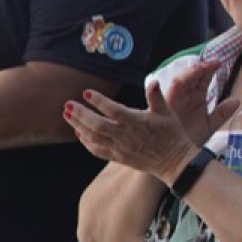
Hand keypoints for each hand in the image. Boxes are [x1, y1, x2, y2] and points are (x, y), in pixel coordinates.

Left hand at [66, 81, 239, 182]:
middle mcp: (125, 136)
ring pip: (94, 138)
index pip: (113, 110)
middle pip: (97, 125)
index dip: (99, 101)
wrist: (174, 161)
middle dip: (80, 115)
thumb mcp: (166, 112)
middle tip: (67, 104)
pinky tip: (79, 133)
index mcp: (137, 122)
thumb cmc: (171, 133)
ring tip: (67, 115)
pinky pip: (97, 150)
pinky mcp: (119, 157)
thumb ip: (156, 96)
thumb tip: (152, 81)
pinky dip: (86, 142)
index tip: (86, 92)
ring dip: (78, 126)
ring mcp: (120, 148)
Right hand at [160, 58, 237, 147]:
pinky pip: (160, 96)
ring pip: (178, 82)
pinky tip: (176, 82)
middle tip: (212, 62)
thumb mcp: (209, 125)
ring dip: (188, 74)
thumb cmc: (191, 140)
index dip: (210, 70)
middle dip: (201, 68)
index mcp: (195, 97)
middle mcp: (184, 96)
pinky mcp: (162, 110)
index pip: (202, 79)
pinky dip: (167, 87)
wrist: (179, 159)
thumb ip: (222, 113)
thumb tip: (237, 100)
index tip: (220, 63)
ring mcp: (173, 102)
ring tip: (199, 68)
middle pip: (192, 77)